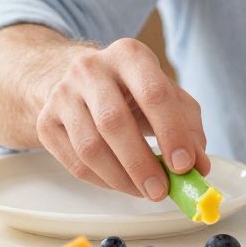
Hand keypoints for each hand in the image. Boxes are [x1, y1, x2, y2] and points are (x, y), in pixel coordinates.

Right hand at [34, 38, 208, 200]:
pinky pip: (75, 162)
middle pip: (114, 123)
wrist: (73, 79)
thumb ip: (188, 127)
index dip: (171, 133)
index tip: (184, 165)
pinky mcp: (46, 122)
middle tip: (161, 191)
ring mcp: (62, 95)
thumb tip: (199, 167)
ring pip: (90, 148)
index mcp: (129, 54)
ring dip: (122, 178)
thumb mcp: (165, 94)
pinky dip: (103, 181)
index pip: (153, 93)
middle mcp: (90, 69)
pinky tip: (122, 183)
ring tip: (145, 191)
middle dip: (141, 163)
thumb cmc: (129, 89)